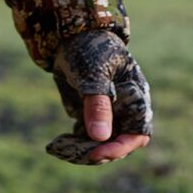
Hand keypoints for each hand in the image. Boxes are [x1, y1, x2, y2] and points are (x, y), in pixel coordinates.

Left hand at [46, 30, 153, 165]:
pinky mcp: (89, 119)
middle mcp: (123, 112)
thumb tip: (100, 137)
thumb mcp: (94, 76)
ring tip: (58, 147)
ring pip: (99, 147)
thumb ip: (98, 105)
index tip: (97, 153)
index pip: (137, 135)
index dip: (119, 148)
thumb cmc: (90, 50)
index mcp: (135, 100)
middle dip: (96, 153)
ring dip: (81, 153)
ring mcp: (106, 117)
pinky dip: (72, 147)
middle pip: (117, 145)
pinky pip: (84, 141)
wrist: (70, 39)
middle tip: (71, 152)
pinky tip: (55, 144)